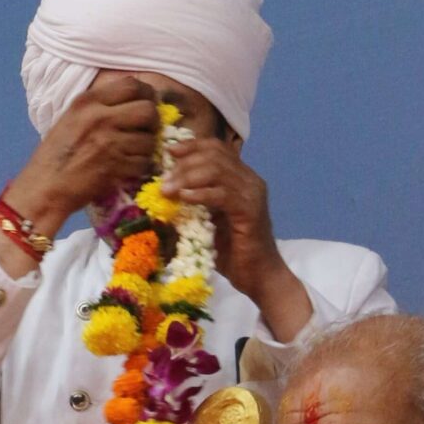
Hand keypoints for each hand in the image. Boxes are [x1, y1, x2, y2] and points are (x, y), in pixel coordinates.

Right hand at [6, 75, 158, 239]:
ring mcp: (109, 142)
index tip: (147, 103)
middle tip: (147, 130)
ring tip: (136, 152)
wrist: (44, 189)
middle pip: (147, 109)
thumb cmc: (54, 157)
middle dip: (153, 121)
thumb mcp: (71, 119)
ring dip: (147, 147)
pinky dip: (140, 166)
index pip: (131, 85)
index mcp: (88, 101)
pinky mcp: (115, 167)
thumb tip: (128, 102)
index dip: (147, 93)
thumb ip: (97, 107)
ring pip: (148, 139)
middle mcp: (101, 118)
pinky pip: (143, 162)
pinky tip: (130, 168)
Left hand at [160, 140, 305, 330]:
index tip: (169, 152)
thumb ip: (195, 205)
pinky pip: (222, 193)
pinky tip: (185, 198)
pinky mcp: (250, 210)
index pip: (217, 149)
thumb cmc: (233, 255)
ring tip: (168, 190)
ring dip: (187, 177)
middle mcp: (249, 180)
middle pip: (215, 155)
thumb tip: (166, 194)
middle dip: (185, 164)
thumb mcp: (208, 223)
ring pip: (217, 170)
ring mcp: (252, 193)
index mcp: (241, 178)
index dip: (192, 146)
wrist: (259, 277)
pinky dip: (201, 193)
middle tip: (164, 180)